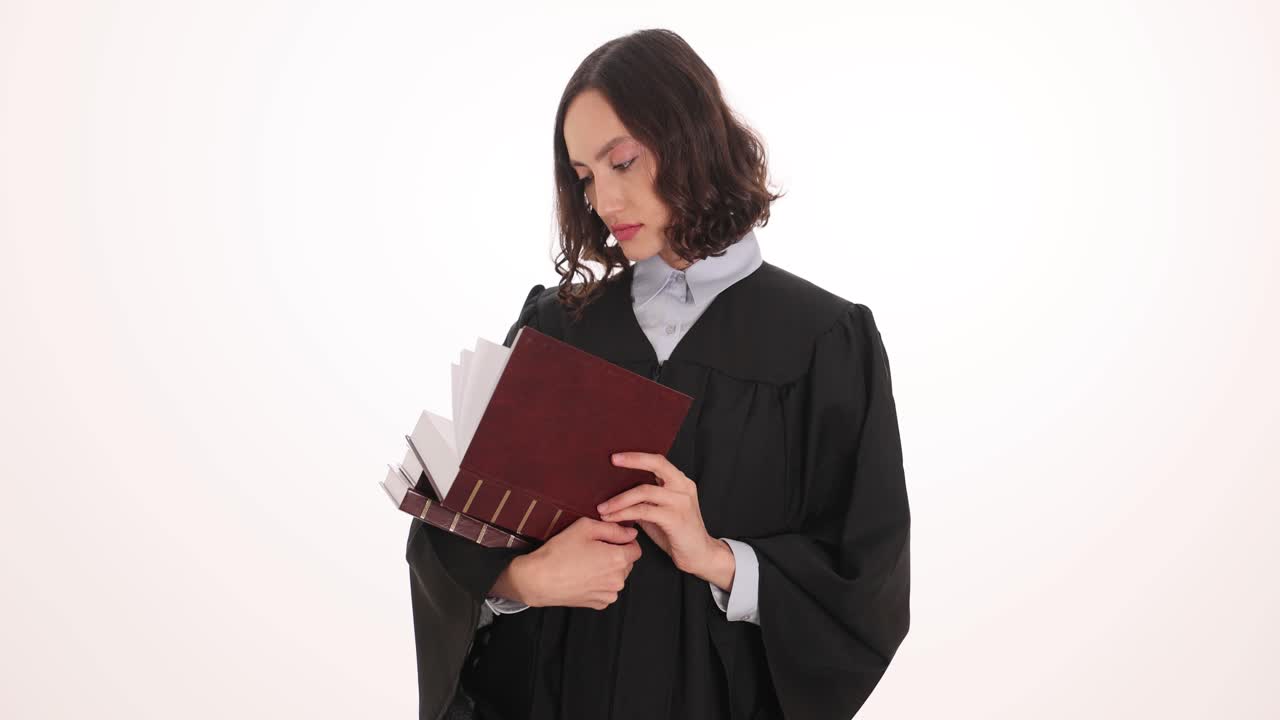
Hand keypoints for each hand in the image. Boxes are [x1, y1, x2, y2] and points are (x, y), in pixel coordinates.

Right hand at [497, 516, 641, 610]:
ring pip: (617, 577)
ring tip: (585, 563)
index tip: (611, 539)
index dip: (625, 541)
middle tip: (593, 549)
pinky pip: (606, 590)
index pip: (636, 548)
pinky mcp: (598, 604)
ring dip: (608, 569)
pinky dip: (599, 583)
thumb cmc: (559, 552)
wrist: (539, 580)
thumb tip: (631, 532)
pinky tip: (583, 576)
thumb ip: (613, 528)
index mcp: (618, 559)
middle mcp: (618, 579)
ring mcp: (609, 594)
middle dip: (615, 554)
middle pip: (627, 563)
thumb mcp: (585, 527)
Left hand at [598, 452, 729, 584]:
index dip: (637, 456)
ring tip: (602, 508)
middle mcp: (683, 487)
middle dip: (632, 460)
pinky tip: (612, 518)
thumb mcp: (659, 511)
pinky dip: (624, 513)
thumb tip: (616, 491)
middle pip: (657, 464)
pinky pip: (644, 511)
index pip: (658, 461)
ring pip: (644, 491)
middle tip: (612, 461)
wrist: (700, 555)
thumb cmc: (676, 533)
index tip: (616, 456)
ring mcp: (681, 502)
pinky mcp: (675, 518)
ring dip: (619, 499)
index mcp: (680, 482)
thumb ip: (645, 500)